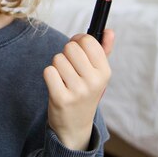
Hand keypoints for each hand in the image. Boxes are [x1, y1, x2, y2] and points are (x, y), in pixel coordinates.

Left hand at [43, 29, 113, 149]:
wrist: (74, 125)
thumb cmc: (85, 92)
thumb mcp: (98, 74)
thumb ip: (103, 50)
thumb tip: (109, 30)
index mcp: (105, 72)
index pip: (88, 41)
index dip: (78, 40)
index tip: (77, 48)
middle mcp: (94, 81)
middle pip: (70, 47)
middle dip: (66, 54)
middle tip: (69, 68)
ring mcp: (78, 91)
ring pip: (57, 59)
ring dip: (57, 66)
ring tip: (64, 79)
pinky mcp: (61, 98)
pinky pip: (48, 71)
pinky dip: (49, 76)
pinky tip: (56, 85)